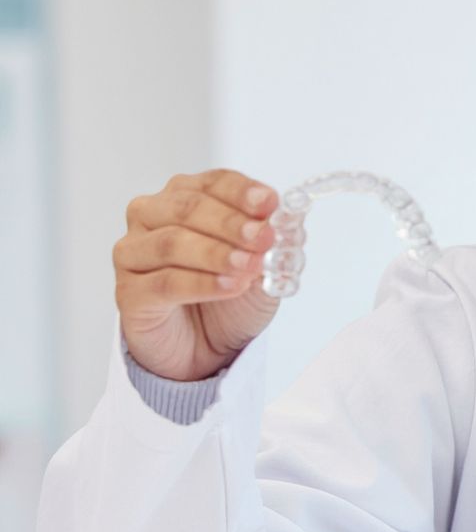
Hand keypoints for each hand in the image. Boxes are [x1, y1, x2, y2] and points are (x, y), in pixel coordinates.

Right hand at [116, 170, 282, 380]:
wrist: (205, 348)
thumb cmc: (229, 299)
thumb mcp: (261, 269)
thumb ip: (271, 246)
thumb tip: (291, 224)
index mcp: (184, 198)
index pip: (212, 183)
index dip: (241, 191)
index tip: (269, 202)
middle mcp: (151, 217)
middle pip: (187, 208)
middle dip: (230, 222)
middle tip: (264, 237)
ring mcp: (134, 253)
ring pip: (172, 243)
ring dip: (217, 253)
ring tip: (249, 266)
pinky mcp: (129, 292)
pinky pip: (165, 283)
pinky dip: (202, 283)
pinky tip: (230, 286)